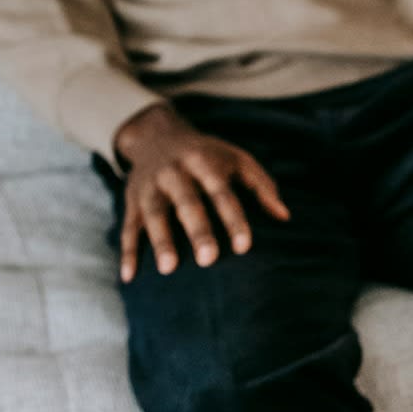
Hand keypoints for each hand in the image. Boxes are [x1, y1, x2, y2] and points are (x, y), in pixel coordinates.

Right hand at [112, 103, 288, 281]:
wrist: (156, 135)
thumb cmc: (209, 156)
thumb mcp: (238, 160)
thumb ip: (262, 186)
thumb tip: (284, 216)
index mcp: (203, 162)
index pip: (221, 192)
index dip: (233, 219)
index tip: (244, 247)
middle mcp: (174, 172)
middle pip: (186, 203)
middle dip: (197, 230)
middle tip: (208, 259)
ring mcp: (150, 187)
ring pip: (154, 214)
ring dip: (161, 240)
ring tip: (169, 269)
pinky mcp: (131, 201)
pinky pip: (128, 227)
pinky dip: (127, 252)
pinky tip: (130, 276)